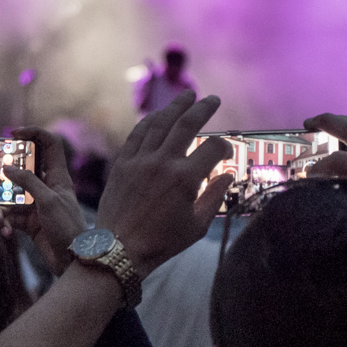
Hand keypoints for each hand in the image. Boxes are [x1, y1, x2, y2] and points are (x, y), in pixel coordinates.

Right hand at [3, 129, 86, 275]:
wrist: (75, 261)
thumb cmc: (68, 227)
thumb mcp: (48, 201)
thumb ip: (27, 182)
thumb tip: (7, 168)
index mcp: (58, 176)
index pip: (49, 144)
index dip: (34, 134)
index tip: (13, 134)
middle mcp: (47, 188)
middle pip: (24, 170)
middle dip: (6, 173)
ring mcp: (37, 205)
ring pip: (12, 196)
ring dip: (2, 206)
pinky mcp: (30, 223)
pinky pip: (11, 217)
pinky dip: (5, 223)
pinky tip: (5, 231)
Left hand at [95, 91, 231, 276]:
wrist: (119, 250)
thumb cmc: (162, 243)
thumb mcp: (197, 225)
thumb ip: (215, 196)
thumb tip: (227, 175)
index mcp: (186, 179)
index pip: (213, 148)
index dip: (225, 146)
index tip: (226, 153)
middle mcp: (164, 163)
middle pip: (188, 124)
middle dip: (203, 108)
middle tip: (212, 99)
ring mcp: (140, 160)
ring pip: (161, 122)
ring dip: (176, 106)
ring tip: (187, 96)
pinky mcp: (122, 163)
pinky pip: (138, 134)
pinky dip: (150, 121)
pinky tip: (159, 115)